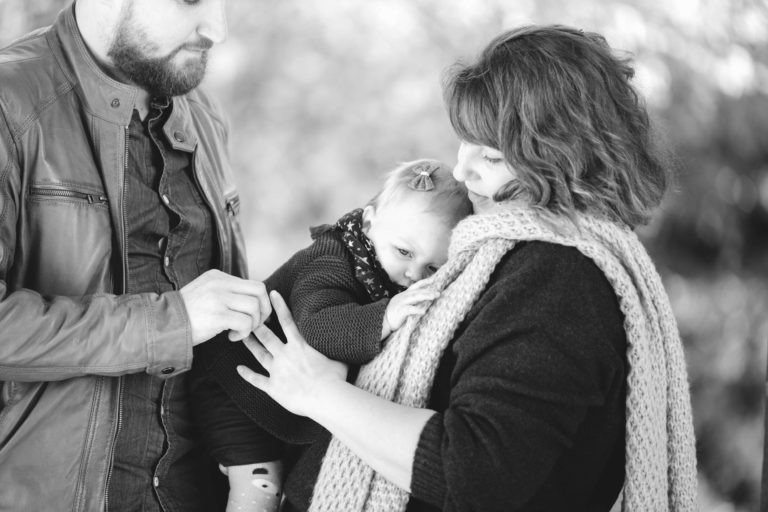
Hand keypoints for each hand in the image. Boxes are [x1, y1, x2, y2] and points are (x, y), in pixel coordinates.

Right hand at [180, 269, 270, 345]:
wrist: (161, 325)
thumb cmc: (185, 315)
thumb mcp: (205, 293)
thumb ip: (225, 292)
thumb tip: (252, 301)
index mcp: (218, 276)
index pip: (253, 284)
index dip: (260, 302)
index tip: (255, 316)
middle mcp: (220, 284)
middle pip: (260, 290)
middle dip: (264, 310)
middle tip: (255, 324)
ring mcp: (218, 298)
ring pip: (254, 307)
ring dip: (253, 324)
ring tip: (240, 331)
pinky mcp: (217, 315)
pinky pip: (245, 322)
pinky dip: (244, 333)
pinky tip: (231, 337)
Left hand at [237, 291, 347, 417]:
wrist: (326, 398)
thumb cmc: (335, 378)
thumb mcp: (337, 355)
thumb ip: (333, 345)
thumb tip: (344, 334)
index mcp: (299, 346)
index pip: (287, 321)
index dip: (279, 306)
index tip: (271, 294)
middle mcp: (285, 355)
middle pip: (267, 336)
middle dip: (257, 324)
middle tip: (248, 315)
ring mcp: (277, 371)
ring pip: (259, 354)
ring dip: (250, 344)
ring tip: (241, 336)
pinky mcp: (273, 387)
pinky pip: (257, 380)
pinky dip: (247, 374)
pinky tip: (239, 369)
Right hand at [384, 280, 438, 333]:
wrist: (382, 321)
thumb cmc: (395, 314)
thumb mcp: (404, 304)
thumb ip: (413, 301)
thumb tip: (425, 298)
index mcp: (405, 295)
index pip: (415, 286)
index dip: (424, 282)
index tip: (434, 280)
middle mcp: (403, 297)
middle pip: (417, 291)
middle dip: (428, 291)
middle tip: (438, 293)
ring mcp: (401, 303)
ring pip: (414, 297)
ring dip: (425, 296)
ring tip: (434, 297)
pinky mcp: (400, 311)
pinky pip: (409, 309)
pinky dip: (417, 310)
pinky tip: (423, 311)